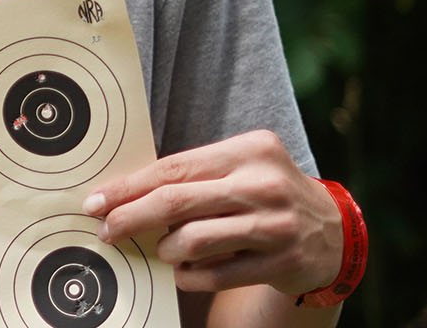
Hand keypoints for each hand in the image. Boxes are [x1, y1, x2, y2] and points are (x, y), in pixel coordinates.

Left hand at [84, 129, 341, 294]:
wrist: (332, 231)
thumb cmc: (264, 194)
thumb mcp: (238, 168)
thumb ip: (192, 176)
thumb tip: (121, 194)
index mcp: (250, 150)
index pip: (173, 168)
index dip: (127, 187)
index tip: (95, 201)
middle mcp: (265, 184)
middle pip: (176, 202)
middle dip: (130, 218)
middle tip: (107, 230)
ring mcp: (277, 225)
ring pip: (193, 241)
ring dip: (166, 249)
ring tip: (163, 249)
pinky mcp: (284, 262)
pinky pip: (216, 274)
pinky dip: (190, 276)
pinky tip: (186, 271)